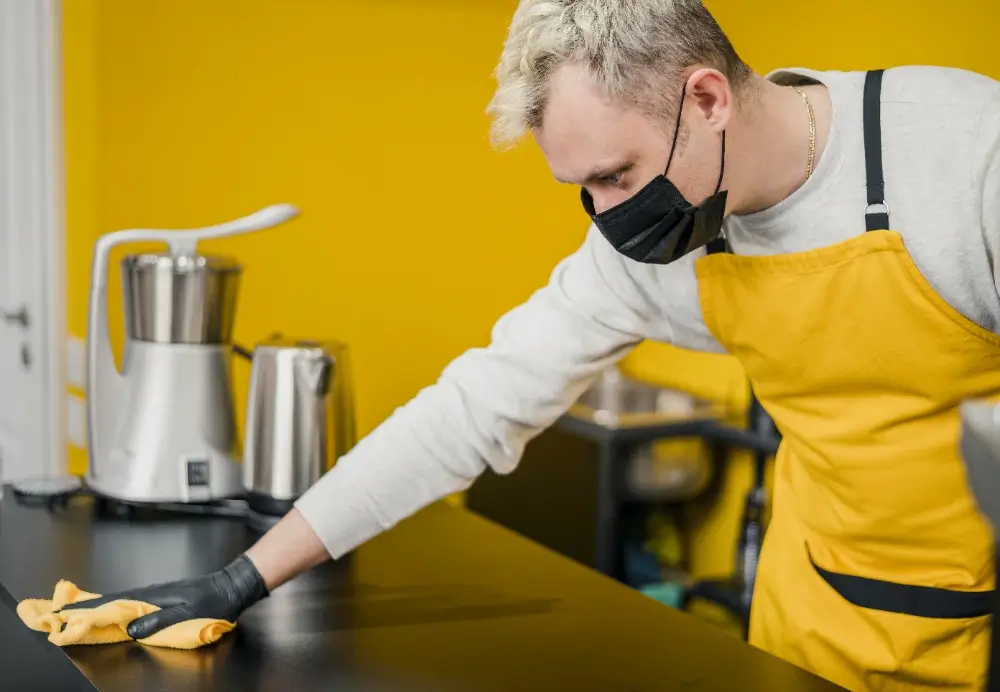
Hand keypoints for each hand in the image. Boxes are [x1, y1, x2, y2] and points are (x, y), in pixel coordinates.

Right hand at [59, 554, 268, 638]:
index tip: (63, 613)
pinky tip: (111, 613)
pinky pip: (130, 604)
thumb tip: (130, 629)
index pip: (112, 603)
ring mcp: (154, 595)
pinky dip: (114, 607)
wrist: (231, 587)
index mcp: (151, 597)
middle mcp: (149, 594)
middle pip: (110, 602)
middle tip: (59, 613)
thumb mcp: (187, 613)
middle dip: (85, 608)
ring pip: (119, 602)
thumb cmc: (212, 600)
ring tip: (76, 614)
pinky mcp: (161, 599)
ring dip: (97, 608)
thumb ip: (159, 621)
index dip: (87, 610)